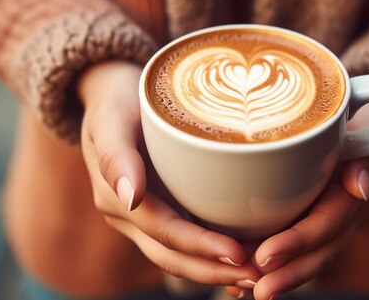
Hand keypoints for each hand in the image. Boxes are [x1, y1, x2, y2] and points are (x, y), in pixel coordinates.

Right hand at [77, 61, 260, 286]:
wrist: (110, 92)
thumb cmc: (117, 100)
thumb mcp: (111, 118)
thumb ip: (116, 156)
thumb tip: (129, 198)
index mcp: (115, 198)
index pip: (164, 232)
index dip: (200, 247)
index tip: (239, 253)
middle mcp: (128, 215)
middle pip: (172, 255)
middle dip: (214, 270)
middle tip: (258, 275)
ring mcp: (142, 216)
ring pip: (177, 256)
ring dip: (215, 271)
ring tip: (256, 277)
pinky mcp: (158, 209)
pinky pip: (182, 242)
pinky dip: (209, 258)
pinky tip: (238, 263)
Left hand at [225, 102, 368, 299]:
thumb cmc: (362, 117)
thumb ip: (365, 147)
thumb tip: (359, 186)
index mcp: (357, 194)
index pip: (327, 224)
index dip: (297, 242)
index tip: (264, 256)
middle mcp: (349, 216)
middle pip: (319, 253)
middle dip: (288, 274)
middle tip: (255, 291)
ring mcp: (336, 224)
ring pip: (310, 258)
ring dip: (281, 277)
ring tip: (245, 292)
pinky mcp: (319, 223)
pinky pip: (301, 252)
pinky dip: (277, 268)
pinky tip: (244, 283)